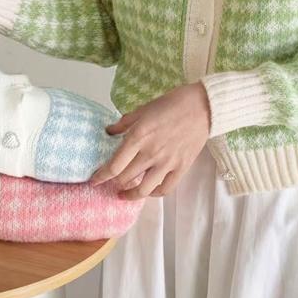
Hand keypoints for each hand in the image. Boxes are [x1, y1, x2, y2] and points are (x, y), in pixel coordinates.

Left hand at [89, 81, 211, 198]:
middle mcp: (150, 153)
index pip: (114, 165)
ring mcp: (167, 163)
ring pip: (144, 190)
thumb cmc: (171, 103)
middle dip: (113, 183)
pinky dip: (154, 194)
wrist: (202, 106)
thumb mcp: (143, 109)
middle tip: (108, 183)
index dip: (100, 176)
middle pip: (125, 178)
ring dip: (130, 195)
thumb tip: (109, 132)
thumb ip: (124, 123)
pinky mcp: (181, 168)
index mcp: (138, 137)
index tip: (94, 180)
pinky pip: (165, 189)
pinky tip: (148, 191)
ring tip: (123, 194)